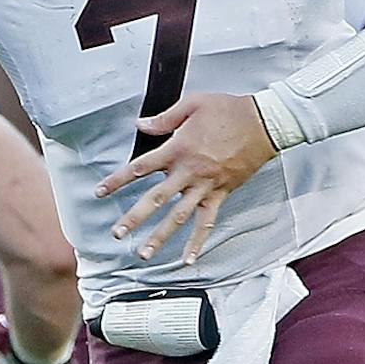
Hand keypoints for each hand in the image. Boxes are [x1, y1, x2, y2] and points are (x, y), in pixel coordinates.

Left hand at [95, 93, 277, 265]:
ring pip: (178, 216)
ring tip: (144, 253)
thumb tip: (140, 125)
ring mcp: (205, 186)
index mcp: (177, 149)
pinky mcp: (221, 193)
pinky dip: (198, 242)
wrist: (265, 122)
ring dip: (160, 236)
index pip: (140, 168)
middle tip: (117, 233)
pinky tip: (188, 259)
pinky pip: (207, 222)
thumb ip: (164, 118)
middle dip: (134, 217)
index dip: (117, 180)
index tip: (99, 192)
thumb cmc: (229, 110)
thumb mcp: (193, 104)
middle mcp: (188, 172)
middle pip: (156, 198)